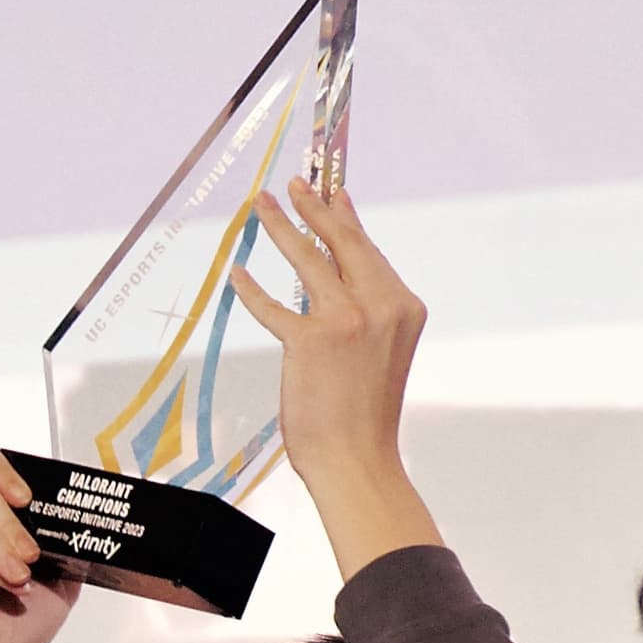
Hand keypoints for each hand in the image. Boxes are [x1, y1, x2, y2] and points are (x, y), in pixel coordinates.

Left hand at [228, 178, 443, 572]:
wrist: (357, 459)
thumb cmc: (365, 413)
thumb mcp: (382, 351)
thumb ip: (367, 312)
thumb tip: (335, 277)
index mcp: (404, 307)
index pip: (368, 252)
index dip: (346, 218)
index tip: (333, 190)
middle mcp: (380, 305)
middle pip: (342, 243)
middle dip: (314, 207)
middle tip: (295, 183)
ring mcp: (347, 320)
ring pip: (307, 259)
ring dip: (280, 227)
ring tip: (261, 205)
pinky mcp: (309, 340)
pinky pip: (273, 304)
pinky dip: (252, 288)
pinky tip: (238, 272)